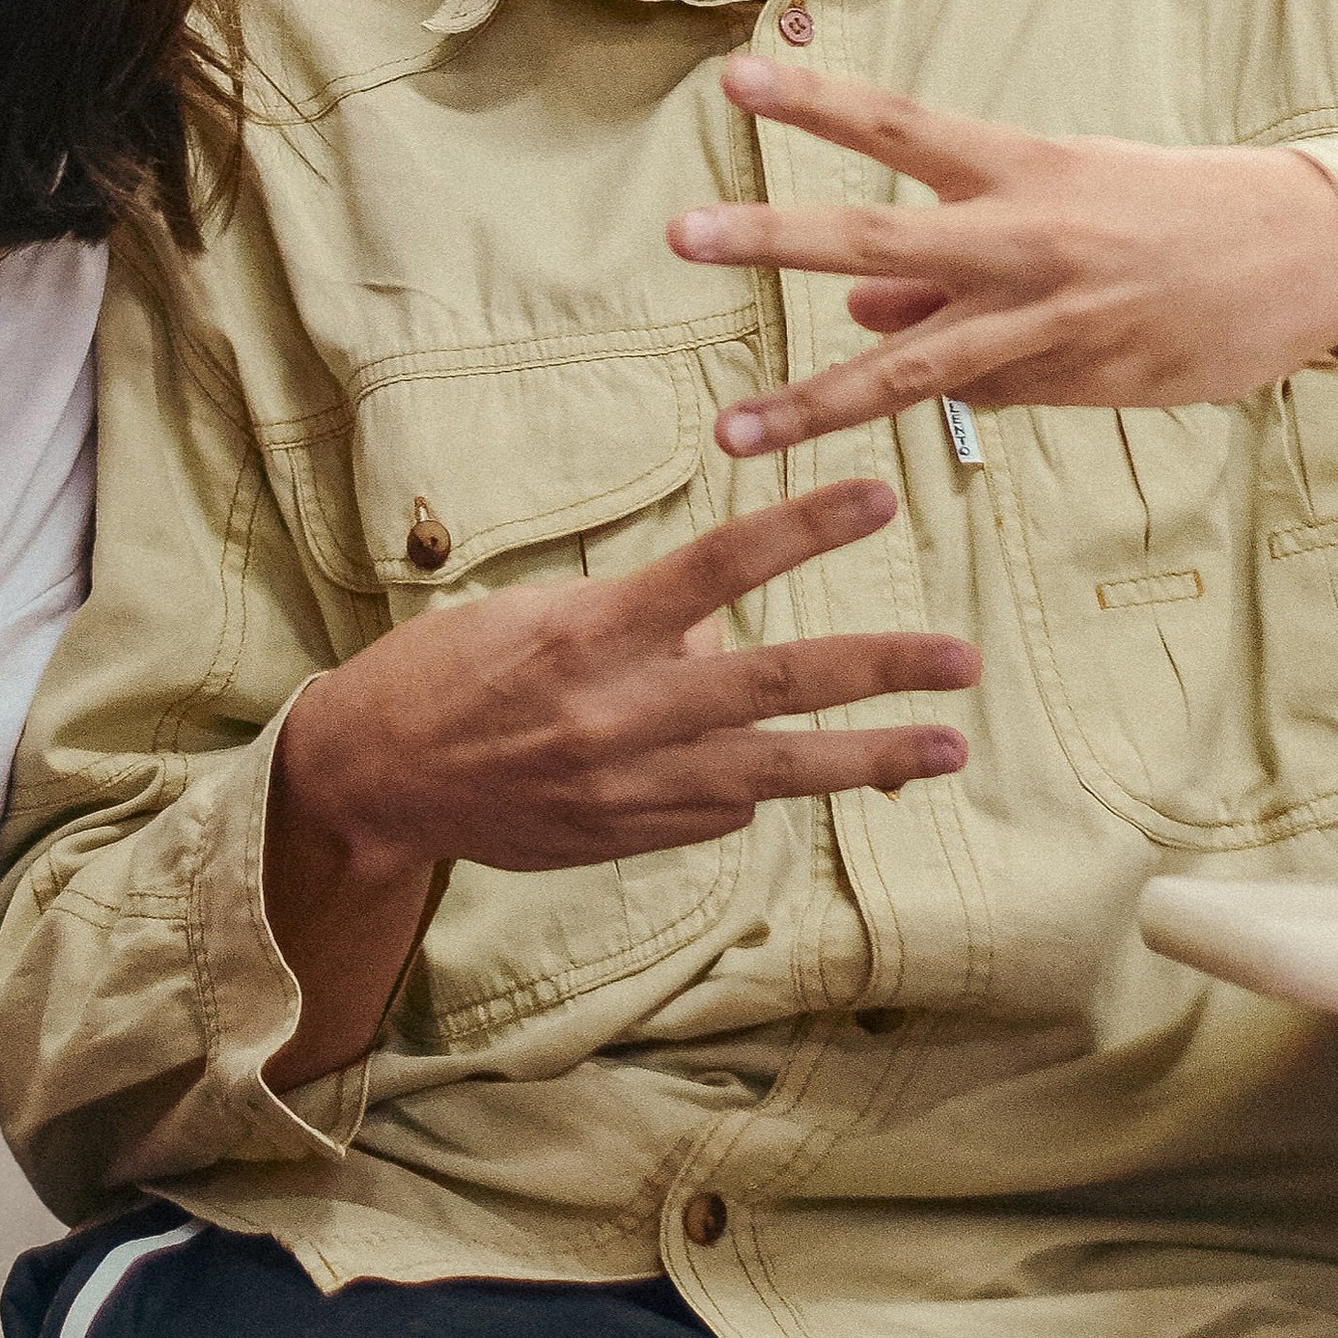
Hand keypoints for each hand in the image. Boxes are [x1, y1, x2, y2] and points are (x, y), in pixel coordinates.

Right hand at [265, 478, 973, 1087]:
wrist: (377, 780)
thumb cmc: (446, 673)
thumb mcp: (534, 615)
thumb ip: (637, 624)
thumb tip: (721, 637)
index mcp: (590, 631)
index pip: (715, 568)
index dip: (799, 531)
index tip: (876, 500)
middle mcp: (620, 713)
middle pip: (775, 686)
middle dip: (878, 672)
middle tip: (961, 660)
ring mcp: (631, 787)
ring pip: (777, 770)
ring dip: (870, 759)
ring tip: (947, 746)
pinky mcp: (632, 837)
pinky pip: (722, 803)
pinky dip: (754, 776)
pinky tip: (772, 766)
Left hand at [671, 56, 1337, 458]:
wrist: (1304, 259)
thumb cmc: (1170, 208)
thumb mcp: (1062, 195)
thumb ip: (951, 251)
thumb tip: (852, 302)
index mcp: (1022, 169)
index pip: (899, 124)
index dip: (817, 101)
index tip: (734, 77)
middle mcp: (1025, 240)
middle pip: (876, 240)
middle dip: (774, 240)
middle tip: (682, 232)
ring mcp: (1047, 322)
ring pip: (910, 369)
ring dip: (812, 402)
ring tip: (728, 432)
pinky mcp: (1075, 386)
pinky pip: (984, 398)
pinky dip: (954, 394)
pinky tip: (948, 394)